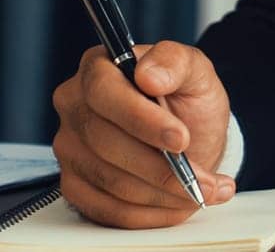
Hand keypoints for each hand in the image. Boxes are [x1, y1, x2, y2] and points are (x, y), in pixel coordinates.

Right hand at [51, 41, 236, 227]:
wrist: (190, 136)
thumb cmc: (187, 99)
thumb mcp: (196, 72)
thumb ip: (176, 62)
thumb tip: (149, 75)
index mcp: (98, 68)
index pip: (104, 92)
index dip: (142, 120)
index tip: (181, 139)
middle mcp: (74, 106)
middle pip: (105, 143)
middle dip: (161, 166)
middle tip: (201, 176)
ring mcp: (70, 148)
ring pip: (109, 181)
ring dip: (162, 193)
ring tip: (203, 190)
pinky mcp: (75, 185)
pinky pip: (107, 209)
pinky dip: (149, 214)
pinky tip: (181, 205)